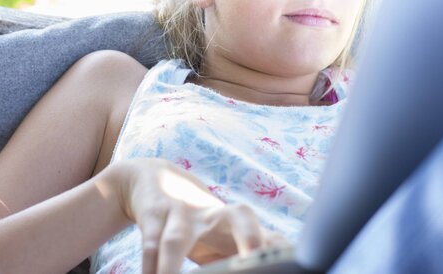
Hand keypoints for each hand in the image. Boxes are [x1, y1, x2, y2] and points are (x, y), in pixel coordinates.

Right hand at [110, 158, 272, 273]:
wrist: (155, 178)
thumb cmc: (199, 222)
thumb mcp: (224, 239)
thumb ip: (246, 257)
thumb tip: (272, 273)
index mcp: (239, 225)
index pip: (269, 238)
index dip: (281, 253)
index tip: (292, 267)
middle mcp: (214, 214)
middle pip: (239, 217)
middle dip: (249, 237)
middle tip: (255, 259)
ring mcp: (182, 212)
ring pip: (177, 238)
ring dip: (172, 266)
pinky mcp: (153, 213)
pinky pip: (150, 244)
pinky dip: (150, 267)